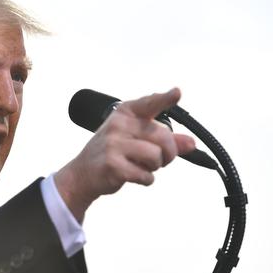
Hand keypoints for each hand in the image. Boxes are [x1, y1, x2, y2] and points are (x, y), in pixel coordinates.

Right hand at [55, 88, 195, 222]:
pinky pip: (146, 175)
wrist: (82, 173)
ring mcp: (114, 145)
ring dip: (154, 167)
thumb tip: (191, 143)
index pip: (149, 103)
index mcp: (125, 114)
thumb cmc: (111, 153)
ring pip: (156, 156)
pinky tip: (133, 175)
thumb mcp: (135, 140)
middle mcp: (119, 125)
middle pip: (163, 137)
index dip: (164, 99)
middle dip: (168, 153)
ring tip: (140, 166)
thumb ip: (165, 140)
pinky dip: (145, 179)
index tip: (177, 93)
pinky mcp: (113, 165)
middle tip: (158, 159)